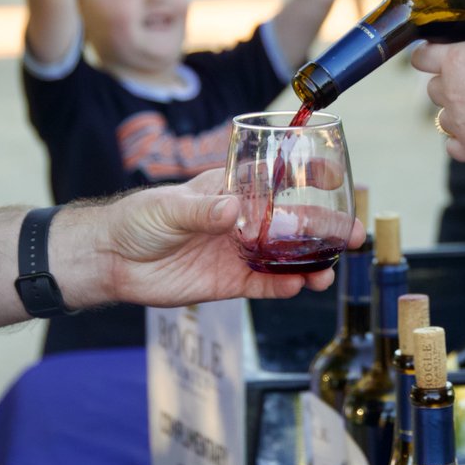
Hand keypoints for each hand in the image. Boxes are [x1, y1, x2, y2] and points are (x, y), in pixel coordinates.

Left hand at [95, 169, 362, 306]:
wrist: (111, 260)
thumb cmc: (138, 219)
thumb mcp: (169, 207)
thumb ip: (203, 210)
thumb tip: (234, 212)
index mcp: (232, 192)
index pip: (278, 180)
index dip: (308, 178)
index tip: (334, 178)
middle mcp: (243, 221)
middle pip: (293, 224)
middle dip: (325, 229)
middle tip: (353, 236)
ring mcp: (238, 253)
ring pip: (285, 258)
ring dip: (310, 264)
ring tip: (329, 272)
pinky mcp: (229, 282)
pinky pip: (263, 285)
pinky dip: (282, 286)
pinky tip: (298, 287)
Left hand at [411, 0, 464, 163]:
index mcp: (453, 62)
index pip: (421, 55)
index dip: (434, 50)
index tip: (453, 48)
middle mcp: (448, 95)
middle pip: (432, 84)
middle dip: (449, 77)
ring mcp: (458, 125)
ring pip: (443, 114)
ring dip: (458, 107)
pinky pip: (454, 143)